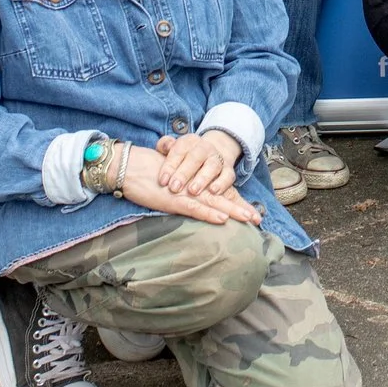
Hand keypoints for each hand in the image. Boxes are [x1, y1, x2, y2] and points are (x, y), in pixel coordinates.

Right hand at [118, 142, 261, 226]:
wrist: (129, 167)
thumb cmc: (146, 177)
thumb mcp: (169, 187)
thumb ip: (182, 194)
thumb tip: (192, 203)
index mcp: (193, 184)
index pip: (218, 194)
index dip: (235, 204)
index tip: (252, 214)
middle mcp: (193, 187)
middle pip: (221, 198)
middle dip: (239, 208)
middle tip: (258, 218)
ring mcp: (185, 193)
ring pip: (214, 203)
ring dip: (232, 211)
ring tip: (249, 218)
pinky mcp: (174, 199)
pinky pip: (195, 208)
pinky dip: (209, 213)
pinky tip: (222, 219)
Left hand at [151, 129, 243, 196]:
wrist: (208, 155)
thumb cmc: (182, 158)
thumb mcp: (171, 149)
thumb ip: (164, 145)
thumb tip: (166, 146)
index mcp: (189, 141)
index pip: (179, 150)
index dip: (170, 165)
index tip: (163, 181)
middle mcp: (205, 147)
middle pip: (196, 157)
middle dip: (184, 173)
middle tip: (174, 188)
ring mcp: (218, 158)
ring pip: (213, 166)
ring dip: (203, 178)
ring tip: (193, 191)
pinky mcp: (228, 170)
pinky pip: (228, 175)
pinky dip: (222, 183)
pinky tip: (213, 191)